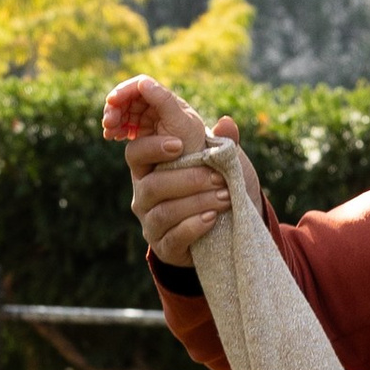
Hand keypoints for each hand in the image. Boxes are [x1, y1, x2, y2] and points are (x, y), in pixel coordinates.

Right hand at [104, 75, 241, 266]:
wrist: (233, 227)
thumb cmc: (221, 186)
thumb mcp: (225, 163)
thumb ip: (222, 143)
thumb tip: (227, 122)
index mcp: (151, 168)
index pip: (135, 154)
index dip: (151, 148)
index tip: (178, 146)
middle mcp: (144, 195)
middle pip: (153, 185)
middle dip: (189, 180)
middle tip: (219, 178)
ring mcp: (151, 223)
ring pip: (165, 212)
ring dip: (198, 202)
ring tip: (226, 198)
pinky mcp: (164, 248)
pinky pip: (173, 238)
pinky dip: (194, 227)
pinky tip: (212, 219)